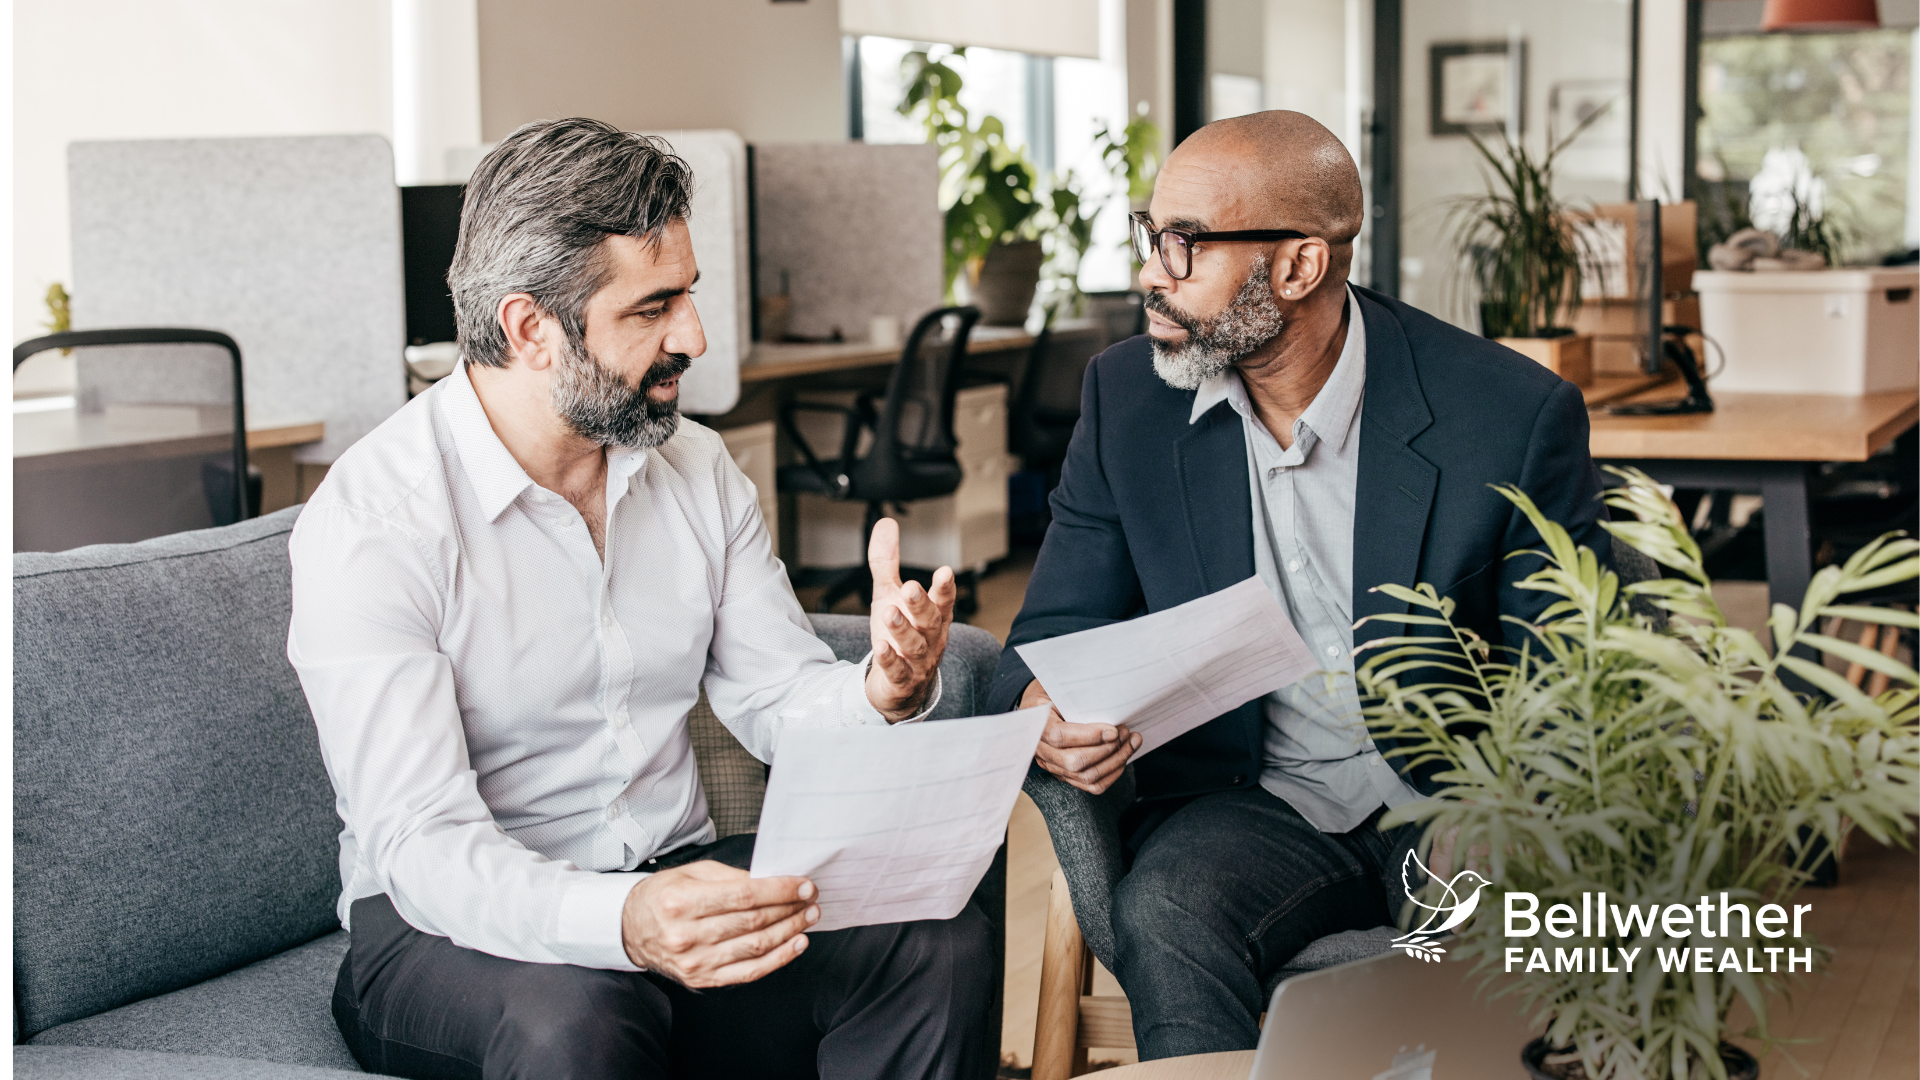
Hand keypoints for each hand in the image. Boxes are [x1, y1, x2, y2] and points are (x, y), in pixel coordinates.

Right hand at [620, 860, 818, 987]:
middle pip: (753, 921)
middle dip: (790, 908)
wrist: (630, 929)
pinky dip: (779, 959)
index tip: (803, 884)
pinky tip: (796, 943)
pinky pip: (749, 972)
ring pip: (756, 947)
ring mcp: (695, 962)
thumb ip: (730, 876)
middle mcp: (687, 935)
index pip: (744, 896)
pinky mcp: (702, 980)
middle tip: (812, 898)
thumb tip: (770, 880)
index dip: (780, 890)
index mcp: (682, 902)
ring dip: (790, 931)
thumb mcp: (690, 874)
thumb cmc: (663, 896)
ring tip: (809, 917)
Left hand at [864, 518, 955, 720]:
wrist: (899, 685)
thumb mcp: (889, 594)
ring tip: (890, 613)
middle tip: (912, 588)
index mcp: (932, 615)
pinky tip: (880, 646)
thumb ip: (887, 562)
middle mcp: (929, 638)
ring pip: (915, 646)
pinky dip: (890, 659)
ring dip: (903, 630)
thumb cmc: (898, 635)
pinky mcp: (901, 680)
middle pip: (931, 621)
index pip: (942, 600)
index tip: (944, 571)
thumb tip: (886, 523)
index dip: (944, 587)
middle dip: (922, 604)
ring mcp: (917, 661)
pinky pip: (898, 670)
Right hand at [1026, 679, 1139, 794]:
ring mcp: (1053, 766)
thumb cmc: (1052, 693)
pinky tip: (1124, 757)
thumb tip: (1108, 699)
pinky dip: (1112, 773)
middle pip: (1074, 762)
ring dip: (1115, 761)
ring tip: (1131, 742)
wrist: (1039, 707)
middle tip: (1125, 732)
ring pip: (1086, 776)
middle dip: (1107, 750)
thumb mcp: (1059, 686)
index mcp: (1036, 724)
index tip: (1113, 730)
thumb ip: (1076, 694)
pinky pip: (1091, 785)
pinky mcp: (1066, 775)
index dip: (1088, 736)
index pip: (1059, 737)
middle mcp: (1041, 750)